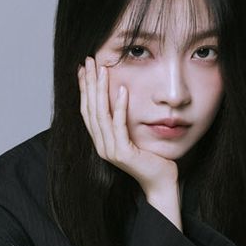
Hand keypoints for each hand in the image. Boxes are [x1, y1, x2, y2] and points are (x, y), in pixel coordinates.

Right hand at [77, 56, 178, 194]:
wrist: (161, 183)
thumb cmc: (152, 159)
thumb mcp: (134, 136)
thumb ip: (124, 122)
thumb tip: (122, 95)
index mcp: (101, 141)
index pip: (88, 110)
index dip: (84, 88)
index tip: (84, 68)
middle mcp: (101, 146)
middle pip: (90, 109)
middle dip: (89, 83)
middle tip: (89, 61)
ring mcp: (110, 150)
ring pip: (101, 114)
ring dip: (101, 90)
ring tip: (103, 69)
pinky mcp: (123, 153)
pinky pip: (119, 125)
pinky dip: (120, 107)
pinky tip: (122, 90)